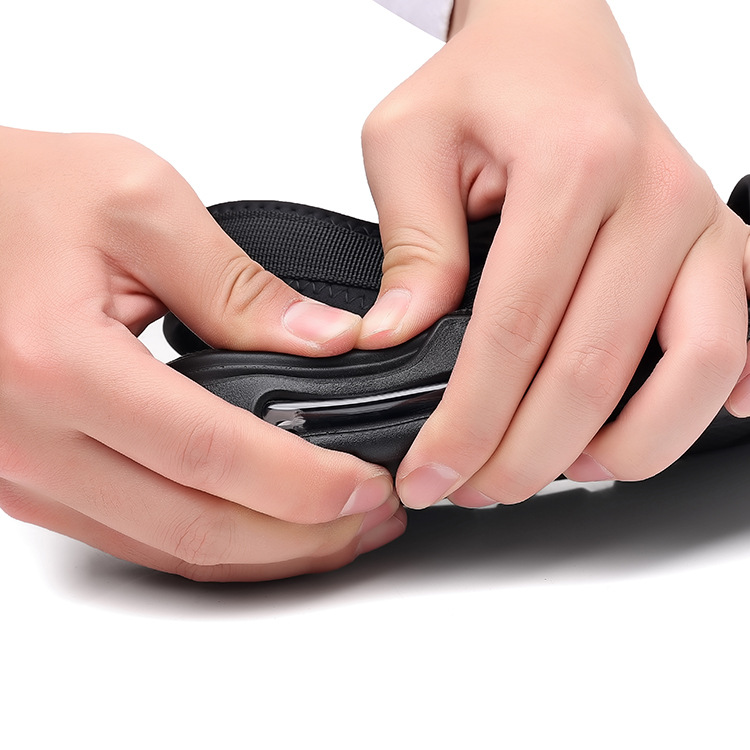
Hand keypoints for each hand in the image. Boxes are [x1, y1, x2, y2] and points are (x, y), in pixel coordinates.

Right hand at [0, 126, 404, 580]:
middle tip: (371, 518)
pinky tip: (260, 524)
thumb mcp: (137, 204)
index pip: (213, 455)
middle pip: (197, 527)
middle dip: (302, 536)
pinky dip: (211, 542)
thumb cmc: (11, 191)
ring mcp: (23, 471)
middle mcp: (30, 437)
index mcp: (59, 361)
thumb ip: (238, 286)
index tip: (370, 486)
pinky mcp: (30, 479)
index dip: (305, 484)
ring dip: (264, 551)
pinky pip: (135, 536)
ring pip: (168, 549)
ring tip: (336, 531)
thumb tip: (326, 343)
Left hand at [359, 0, 749, 507]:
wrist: (555, 44)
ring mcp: (699, 224)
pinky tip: (651, 431)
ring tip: (559, 472)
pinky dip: (701, 403)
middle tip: (477, 488)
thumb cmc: (487, 85)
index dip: (467, 423)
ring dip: (623, 447)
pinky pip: (734, 339)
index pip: (512, 334)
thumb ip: (411, 247)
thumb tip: (396, 340)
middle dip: (528, 455)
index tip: (431, 472)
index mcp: (572, 166)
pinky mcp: (720, 246)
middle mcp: (652, 197)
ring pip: (690, 370)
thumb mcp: (408, 143)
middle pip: (593, 372)